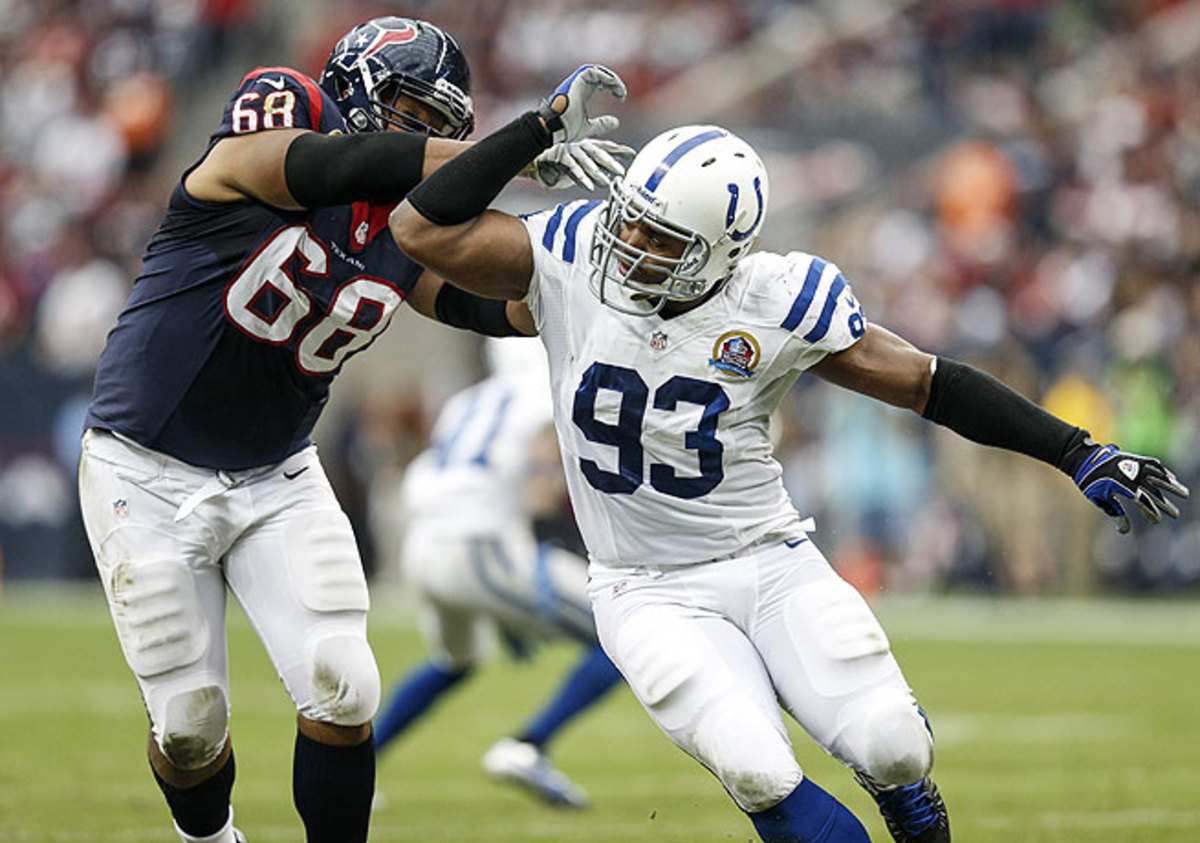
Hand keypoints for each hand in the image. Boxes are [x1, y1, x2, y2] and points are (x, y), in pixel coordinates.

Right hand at [522, 138, 634, 189]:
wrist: (530, 160)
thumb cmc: (553, 165)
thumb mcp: (574, 168)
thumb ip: (587, 170)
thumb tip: (605, 176)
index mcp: (582, 146)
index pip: (603, 146)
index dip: (617, 149)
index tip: (631, 153)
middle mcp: (577, 145)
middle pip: (598, 153)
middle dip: (611, 161)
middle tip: (622, 171)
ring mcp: (568, 150)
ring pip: (587, 161)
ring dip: (598, 173)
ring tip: (608, 182)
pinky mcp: (559, 156)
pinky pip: (573, 168)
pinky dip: (581, 178)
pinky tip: (590, 186)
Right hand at [539, 64, 626, 143]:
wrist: (555, 128)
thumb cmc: (567, 128)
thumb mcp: (589, 127)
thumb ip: (602, 124)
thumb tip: (616, 123)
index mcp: (581, 93)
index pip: (599, 83)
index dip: (612, 87)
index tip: (622, 98)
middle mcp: (579, 86)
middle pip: (600, 76)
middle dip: (614, 82)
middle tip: (622, 93)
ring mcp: (576, 82)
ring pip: (597, 71)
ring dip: (611, 78)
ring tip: (620, 89)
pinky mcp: (576, 81)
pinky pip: (592, 71)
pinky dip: (604, 76)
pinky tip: (613, 85)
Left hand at [1073, 443, 1189, 532]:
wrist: (1083, 458)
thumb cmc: (1089, 482)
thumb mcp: (1099, 499)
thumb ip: (1115, 513)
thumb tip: (1124, 531)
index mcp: (1120, 485)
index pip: (1140, 500)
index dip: (1150, 511)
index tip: (1157, 520)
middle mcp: (1130, 474)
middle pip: (1153, 491)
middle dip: (1165, 504)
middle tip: (1176, 515)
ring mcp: (1134, 464)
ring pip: (1158, 476)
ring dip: (1172, 485)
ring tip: (1184, 494)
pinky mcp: (1135, 458)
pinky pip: (1154, 465)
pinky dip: (1164, 472)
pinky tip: (1172, 478)